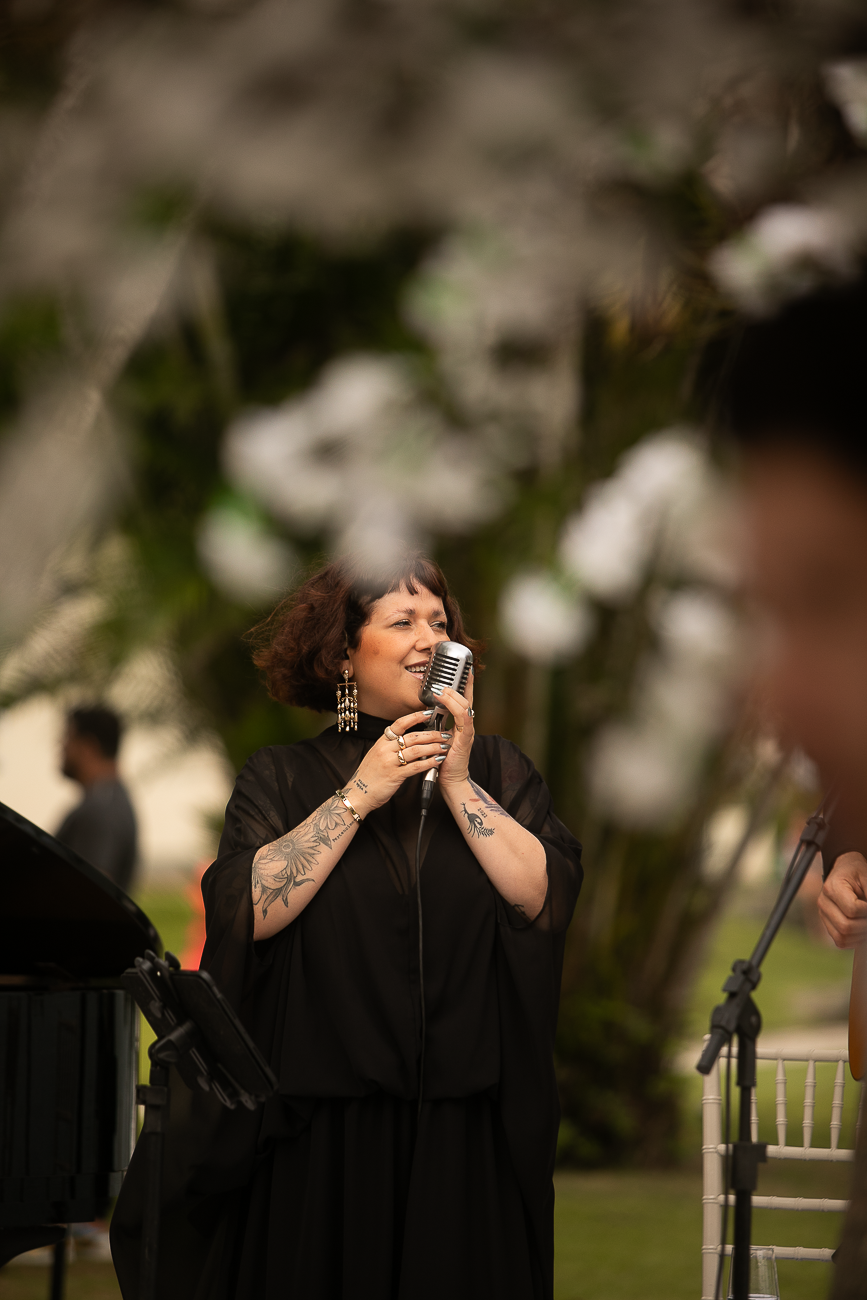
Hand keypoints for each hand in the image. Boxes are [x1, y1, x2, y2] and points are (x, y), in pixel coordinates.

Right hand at [343, 708, 451, 814]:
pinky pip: (416, 766)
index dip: (415, 717)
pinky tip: (438, 761)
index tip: (428, 713)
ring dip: (433, 747)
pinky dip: (429, 762)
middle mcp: (385, 749)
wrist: (358, 793)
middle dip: (431, 734)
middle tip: (444, 734)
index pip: (400, 724)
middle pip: (412, 736)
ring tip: (445, 747)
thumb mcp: (376, 755)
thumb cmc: (369, 776)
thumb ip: (390, 747)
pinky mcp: (395, 775)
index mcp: (381, 742)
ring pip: (416, 750)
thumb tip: (408, 741)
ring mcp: (390, 762)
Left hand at [435, 672, 474, 787]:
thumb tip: (430, 711)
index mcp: (461, 725)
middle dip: (460, 686)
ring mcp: (468, 732)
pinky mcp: (465, 740)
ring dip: (454, 696)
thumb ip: (439, 725)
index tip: (466, 670)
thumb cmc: (444, 761)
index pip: (465, 700)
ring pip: (466, 707)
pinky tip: (448, 702)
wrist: (450, 780)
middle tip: (448, 678)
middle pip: (467, 700)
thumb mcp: (440, 738)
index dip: (466, 685)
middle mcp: (467, 726)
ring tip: (442, 689)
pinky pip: (465, 721)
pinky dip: (457, 709)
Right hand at [818, 851, 866, 947]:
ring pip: (842, 937)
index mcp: (832, 888)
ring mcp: (824, 914)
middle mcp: (824, 903)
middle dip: (864, 926)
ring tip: (866, 922)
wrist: (845, 870)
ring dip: (860, 935)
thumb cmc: (857, 873)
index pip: (852, 909)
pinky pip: (840, 941)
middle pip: (846, 927)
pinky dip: (854, 940)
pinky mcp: (827, 923)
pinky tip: (861, 929)